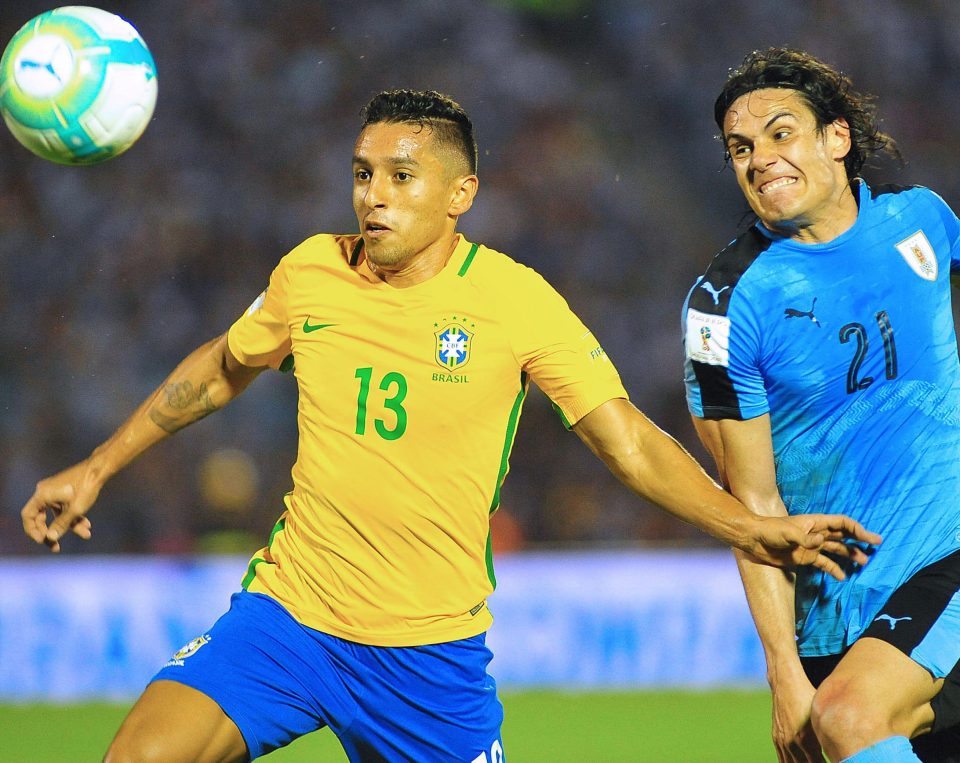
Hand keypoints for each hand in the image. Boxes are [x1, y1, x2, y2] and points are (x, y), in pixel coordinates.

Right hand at [21, 461, 100, 552]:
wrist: (100, 469)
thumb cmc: (87, 487)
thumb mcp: (75, 510)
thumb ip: (61, 525)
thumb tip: (50, 538)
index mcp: (42, 495)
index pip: (28, 516)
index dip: (33, 530)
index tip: (43, 541)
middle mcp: (45, 492)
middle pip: (42, 518)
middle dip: (52, 532)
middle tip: (56, 548)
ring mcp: (55, 492)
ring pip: (58, 514)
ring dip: (69, 525)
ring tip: (85, 534)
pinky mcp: (64, 492)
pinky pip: (65, 508)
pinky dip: (74, 516)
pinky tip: (87, 525)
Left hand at [743, 514, 881, 580]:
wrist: (753, 540)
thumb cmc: (769, 530)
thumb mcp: (787, 533)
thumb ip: (804, 538)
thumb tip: (821, 541)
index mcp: (815, 523)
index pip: (841, 523)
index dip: (857, 529)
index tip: (871, 538)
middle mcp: (816, 534)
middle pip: (843, 535)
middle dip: (860, 540)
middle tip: (876, 546)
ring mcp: (811, 546)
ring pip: (836, 549)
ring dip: (850, 555)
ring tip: (864, 563)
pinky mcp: (805, 558)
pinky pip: (824, 564)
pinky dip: (833, 569)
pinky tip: (842, 577)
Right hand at [771, 676, 822, 762]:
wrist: (785, 683)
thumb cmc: (807, 697)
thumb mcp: (820, 716)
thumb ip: (828, 737)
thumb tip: (840, 750)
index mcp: (805, 739)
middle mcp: (791, 743)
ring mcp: (782, 741)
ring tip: (813, 762)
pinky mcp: (776, 738)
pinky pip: (783, 760)